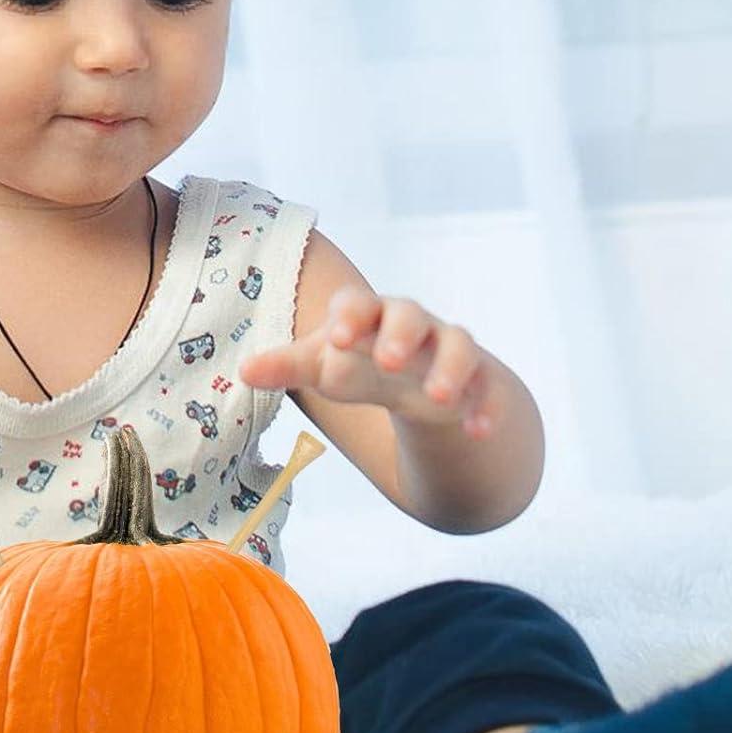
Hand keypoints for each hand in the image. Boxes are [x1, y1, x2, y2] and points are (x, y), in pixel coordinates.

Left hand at [237, 287, 498, 439]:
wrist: (423, 381)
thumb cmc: (360, 363)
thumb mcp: (325, 366)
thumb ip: (288, 367)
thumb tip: (243, 371)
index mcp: (369, 315)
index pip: (358, 301)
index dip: (350, 315)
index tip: (338, 339)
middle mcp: (412, 324)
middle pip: (410, 315)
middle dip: (401, 335)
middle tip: (388, 360)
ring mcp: (449, 350)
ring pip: (458, 346)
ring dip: (450, 370)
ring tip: (438, 397)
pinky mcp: (479, 380)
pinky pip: (488, 388)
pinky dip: (485, 407)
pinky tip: (477, 431)